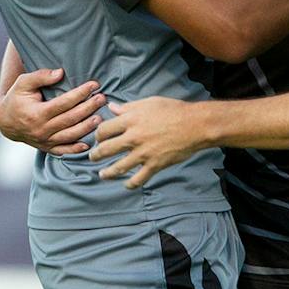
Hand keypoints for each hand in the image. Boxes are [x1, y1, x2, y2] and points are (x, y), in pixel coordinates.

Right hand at [0, 68, 104, 154]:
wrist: (5, 121)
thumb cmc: (16, 98)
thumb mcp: (23, 83)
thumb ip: (41, 76)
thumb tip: (60, 73)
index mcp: (37, 113)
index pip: (64, 103)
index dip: (81, 93)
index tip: (94, 85)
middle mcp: (42, 129)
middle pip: (71, 119)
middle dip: (89, 108)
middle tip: (103, 98)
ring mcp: (45, 140)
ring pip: (70, 135)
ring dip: (87, 127)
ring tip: (100, 117)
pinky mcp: (46, 148)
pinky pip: (63, 151)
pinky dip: (75, 149)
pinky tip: (88, 144)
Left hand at [90, 97, 207, 189]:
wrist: (195, 125)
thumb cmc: (174, 110)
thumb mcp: (149, 102)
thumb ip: (128, 107)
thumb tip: (112, 107)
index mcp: (130, 120)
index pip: (104, 130)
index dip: (98, 135)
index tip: (98, 139)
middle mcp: (133, 138)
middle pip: (106, 149)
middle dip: (96, 155)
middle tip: (93, 157)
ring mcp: (143, 153)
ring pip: (118, 167)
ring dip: (107, 173)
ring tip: (103, 174)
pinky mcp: (155, 164)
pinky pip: (139, 179)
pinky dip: (131, 184)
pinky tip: (127, 185)